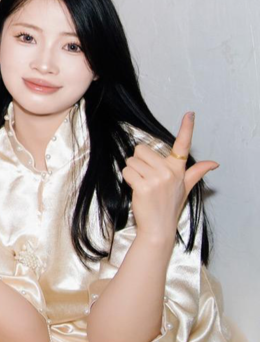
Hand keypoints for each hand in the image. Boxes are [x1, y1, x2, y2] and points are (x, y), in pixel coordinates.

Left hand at [124, 112, 217, 243]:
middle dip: (139, 161)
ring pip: (132, 160)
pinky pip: (127, 171)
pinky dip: (127, 179)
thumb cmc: (169, 205)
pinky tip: (136, 190)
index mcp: (179, 170)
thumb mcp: (185, 187)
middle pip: (141, 149)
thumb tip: (214, 163)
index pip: (183, 146)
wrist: (159, 228)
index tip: (190, 114)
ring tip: (142, 185)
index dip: (186, 128)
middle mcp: (170, 172)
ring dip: (132, 171)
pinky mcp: (144, 186)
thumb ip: (197, 172)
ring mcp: (157, 179)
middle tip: (146, 177)